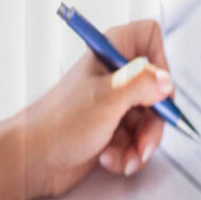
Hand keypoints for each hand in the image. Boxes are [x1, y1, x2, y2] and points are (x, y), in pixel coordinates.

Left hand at [0, 19, 172, 199]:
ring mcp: (116, 104)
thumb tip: (166, 81)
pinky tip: (113, 160)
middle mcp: (115, 77)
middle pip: (157, 91)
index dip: (159, 62)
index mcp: (109, 56)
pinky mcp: (115, 129)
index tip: (157, 89)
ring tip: (126, 158)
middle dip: (153, 123)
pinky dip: (130, 155)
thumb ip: (140, 84)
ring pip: (150, 121)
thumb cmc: (59, 124)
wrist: (34, 161)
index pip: (148, 38)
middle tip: (144, 140)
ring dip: (141, 145)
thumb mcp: (106, 99)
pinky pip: (139, 140)